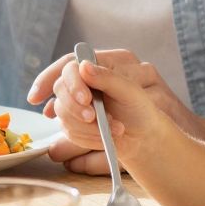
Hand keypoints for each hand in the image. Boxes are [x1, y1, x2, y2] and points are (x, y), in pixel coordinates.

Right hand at [41, 55, 177, 171]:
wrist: (143, 137)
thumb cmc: (142, 111)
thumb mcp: (130, 92)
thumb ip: (108, 78)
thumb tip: (84, 66)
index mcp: (97, 66)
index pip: (71, 66)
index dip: (72, 82)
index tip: (85, 99)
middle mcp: (82, 82)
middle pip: (61, 88)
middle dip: (76, 107)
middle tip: (93, 118)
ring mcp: (75, 102)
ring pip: (62, 112)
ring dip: (87, 126)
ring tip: (114, 129)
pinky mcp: (73, 122)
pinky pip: (69, 130)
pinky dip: (88, 138)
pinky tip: (105, 139)